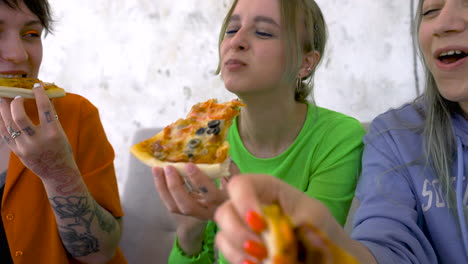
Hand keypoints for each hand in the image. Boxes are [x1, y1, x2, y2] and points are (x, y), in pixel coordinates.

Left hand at [0, 84, 78, 183]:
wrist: (58, 172)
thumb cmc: (61, 149)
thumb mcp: (60, 132)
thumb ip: (50, 117)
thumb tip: (44, 97)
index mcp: (53, 133)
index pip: (44, 108)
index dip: (39, 94)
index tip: (36, 85)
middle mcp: (38, 141)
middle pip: (19, 117)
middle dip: (15, 103)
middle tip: (17, 96)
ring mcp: (26, 147)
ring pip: (8, 124)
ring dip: (4, 109)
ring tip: (5, 101)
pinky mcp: (18, 152)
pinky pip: (5, 134)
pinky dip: (2, 122)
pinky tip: (2, 114)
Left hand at [152, 162, 238, 220]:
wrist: (240, 207)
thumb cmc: (240, 188)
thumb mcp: (238, 176)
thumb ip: (227, 165)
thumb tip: (217, 150)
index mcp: (225, 202)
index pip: (210, 194)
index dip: (198, 180)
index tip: (188, 165)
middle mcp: (210, 212)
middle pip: (187, 206)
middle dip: (175, 186)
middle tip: (167, 167)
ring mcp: (198, 214)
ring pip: (176, 208)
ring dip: (163, 188)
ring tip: (157, 170)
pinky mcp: (189, 212)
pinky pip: (173, 205)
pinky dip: (164, 190)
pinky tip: (160, 176)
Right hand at [214, 174, 354, 263]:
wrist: (329, 253)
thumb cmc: (322, 228)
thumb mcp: (314, 219)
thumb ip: (295, 225)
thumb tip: (277, 243)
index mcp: (267, 190)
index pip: (240, 184)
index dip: (242, 201)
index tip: (259, 225)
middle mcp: (250, 207)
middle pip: (225, 211)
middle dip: (238, 232)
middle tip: (260, 249)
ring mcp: (244, 229)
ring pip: (223, 235)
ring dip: (237, 250)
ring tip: (260, 261)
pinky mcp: (243, 250)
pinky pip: (229, 254)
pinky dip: (240, 261)